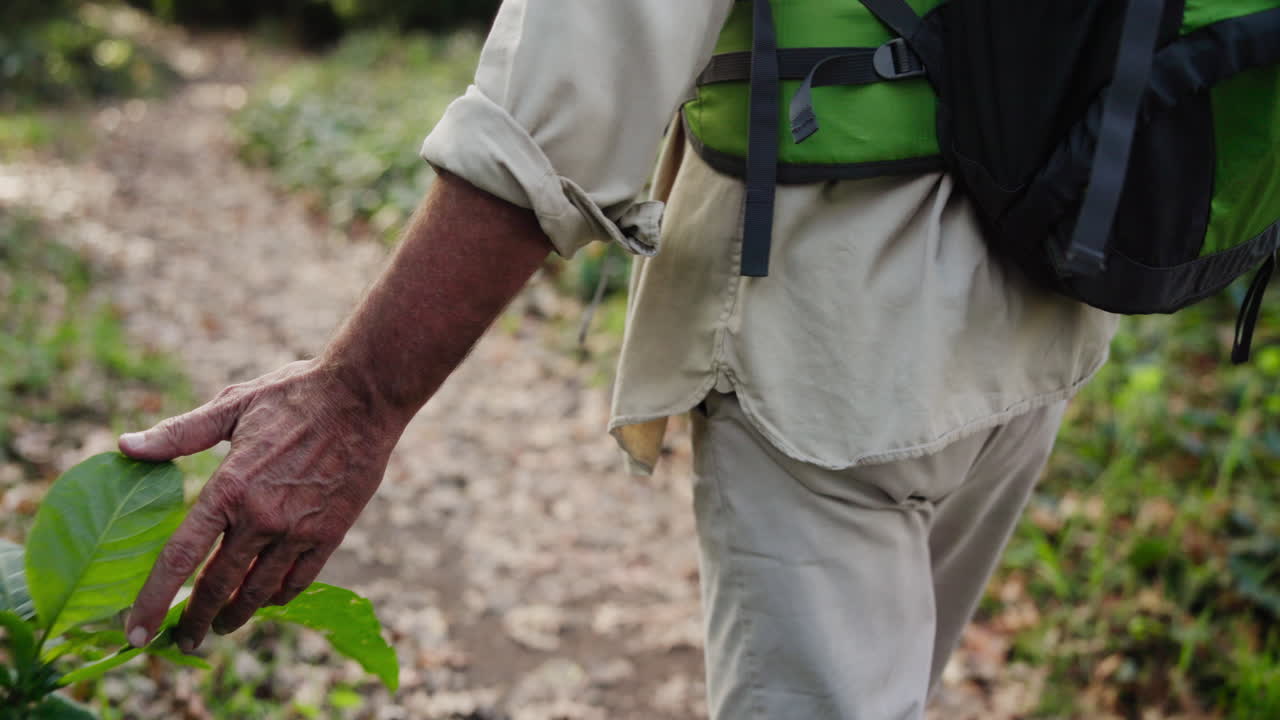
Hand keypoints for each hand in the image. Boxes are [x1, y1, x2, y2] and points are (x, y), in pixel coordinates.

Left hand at [120, 360, 404, 651]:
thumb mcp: (232, 406)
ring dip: (236, 615)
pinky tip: (268, 600)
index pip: (180, 558)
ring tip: (222, 626)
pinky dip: (279, 596)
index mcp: (228, 488)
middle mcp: (261, 518)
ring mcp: (298, 530)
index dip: (154, 600)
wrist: (364, 397)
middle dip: (195, 621)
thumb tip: (125, 446)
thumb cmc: (295, 395)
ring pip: (259, 591)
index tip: (137, 632)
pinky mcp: (330, 533)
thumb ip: (177, 434)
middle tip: (182, 639)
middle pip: (218, 586)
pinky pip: (299, 580)